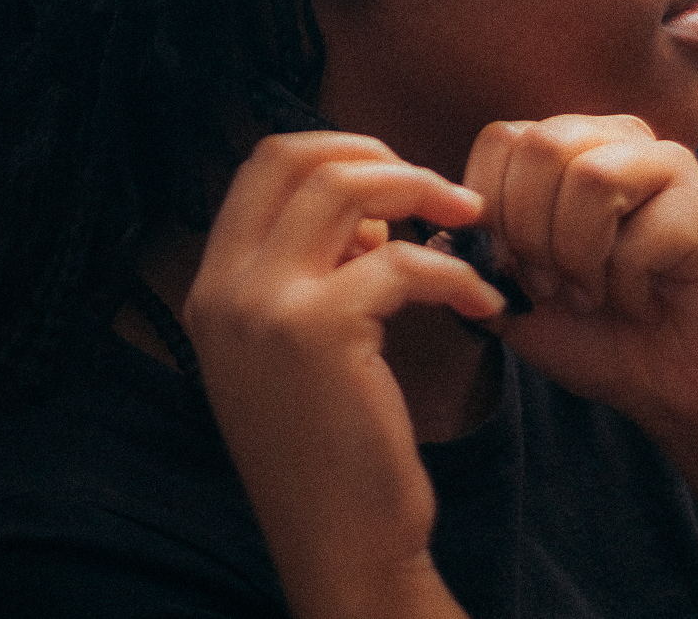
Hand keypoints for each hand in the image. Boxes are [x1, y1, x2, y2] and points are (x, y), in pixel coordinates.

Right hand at [183, 131, 497, 618]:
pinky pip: (403, 260)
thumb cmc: (333, 447)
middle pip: (293, 156)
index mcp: (212, 285)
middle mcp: (223, 287)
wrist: (340, 547)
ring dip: (420, 190)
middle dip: (374, 154)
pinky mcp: (318, 331)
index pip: (261, 164)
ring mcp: (262, 305)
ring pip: (343, 188)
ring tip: (468, 220)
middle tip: (435, 188)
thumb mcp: (295, 347)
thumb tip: (370, 209)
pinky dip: (457, 272)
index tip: (391, 179)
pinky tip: (486, 303)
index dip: (333, 151)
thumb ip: (313, 269)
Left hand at [465, 116, 697, 434]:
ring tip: (592, 292)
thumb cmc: (593, 332)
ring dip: (576, 255)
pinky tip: (640, 301)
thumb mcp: (513, 295)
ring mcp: (669, 167)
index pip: (502, 139)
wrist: (671, 387)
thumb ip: (474, 258)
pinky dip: (624, 286)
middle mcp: (618, 138)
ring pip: (588, 178)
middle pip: (540, 146)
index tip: (510, 266)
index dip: (491, 207)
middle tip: (552, 284)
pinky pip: (639, 236)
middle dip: (529, 231)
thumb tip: (433, 235)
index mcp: (568, 145)